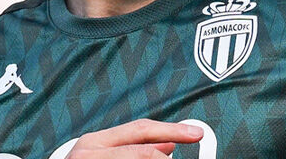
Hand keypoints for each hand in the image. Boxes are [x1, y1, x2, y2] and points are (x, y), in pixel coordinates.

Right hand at [65, 118, 203, 157]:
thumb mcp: (105, 157)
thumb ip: (133, 151)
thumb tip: (168, 147)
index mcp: (93, 143)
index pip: (139, 130)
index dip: (170, 130)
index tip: (195, 133)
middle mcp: (88, 153)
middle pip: (141, 151)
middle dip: (170, 144)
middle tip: (197, 142)